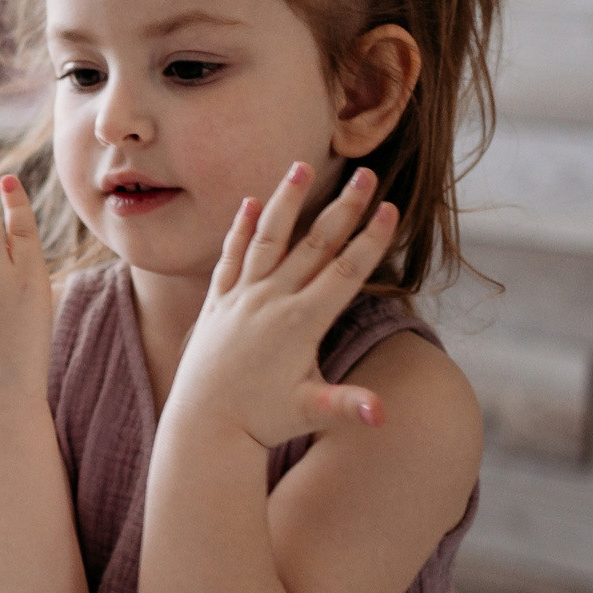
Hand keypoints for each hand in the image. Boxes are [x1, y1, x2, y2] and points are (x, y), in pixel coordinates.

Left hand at [167, 163, 400, 450]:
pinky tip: (251, 202)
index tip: (389, 207)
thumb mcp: (309, 412)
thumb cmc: (261, 422)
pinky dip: (241, 229)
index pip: (343, 271)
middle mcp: (270, 301)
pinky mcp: (218, 302)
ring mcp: (241, 298)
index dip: (369, 239)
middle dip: (343, 208)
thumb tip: (384, 415)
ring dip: (286, 201)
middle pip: (314, 245)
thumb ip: (346, 406)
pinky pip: (231, 257)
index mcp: (299, 323)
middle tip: (366, 172)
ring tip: (301, 166)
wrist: (203, 426)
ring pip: (268, 239)